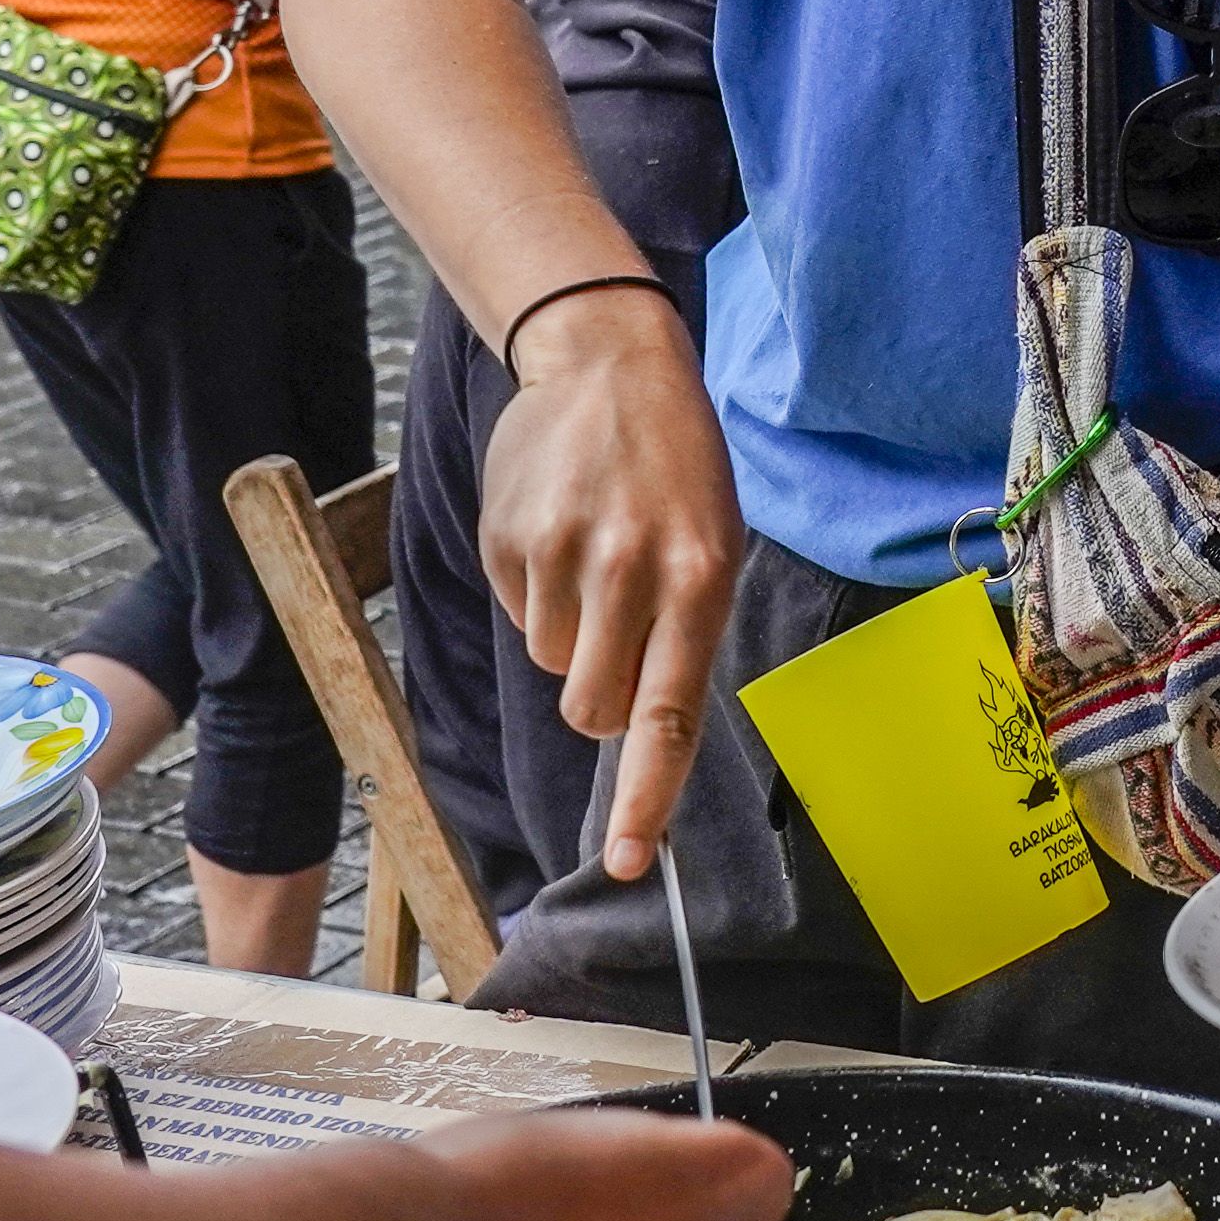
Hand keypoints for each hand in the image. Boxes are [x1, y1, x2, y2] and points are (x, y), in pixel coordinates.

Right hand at [475, 289, 741, 876]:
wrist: (608, 360)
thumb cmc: (675, 468)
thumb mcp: (712, 543)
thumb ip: (681, 638)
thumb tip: (634, 734)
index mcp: (699, 579)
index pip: (668, 717)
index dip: (645, 798)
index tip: (628, 861)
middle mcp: (631, 570)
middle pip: (593, 710)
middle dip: (601, 697)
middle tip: (620, 629)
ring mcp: (563, 552)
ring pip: (552, 665)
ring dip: (571, 634)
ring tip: (596, 553)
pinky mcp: (507, 538)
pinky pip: (520, 614)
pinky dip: (538, 591)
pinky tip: (562, 531)